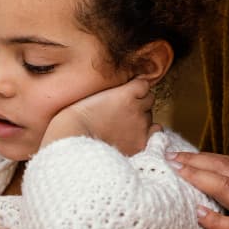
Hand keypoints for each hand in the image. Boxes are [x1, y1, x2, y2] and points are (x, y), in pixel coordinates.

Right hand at [40, 78, 158, 155]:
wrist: (73, 142)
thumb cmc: (75, 118)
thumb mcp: (91, 94)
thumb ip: (110, 90)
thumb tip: (118, 88)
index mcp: (126, 93)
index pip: (143, 84)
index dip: (134, 89)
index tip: (125, 94)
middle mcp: (138, 108)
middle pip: (148, 100)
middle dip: (138, 104)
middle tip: (120, 112)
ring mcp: (141, 127)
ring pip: (150, 116)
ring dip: (141, 118)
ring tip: (123, 126)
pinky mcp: (141, 144)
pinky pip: (155, 132)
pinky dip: (147, 133)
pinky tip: (133, 136)